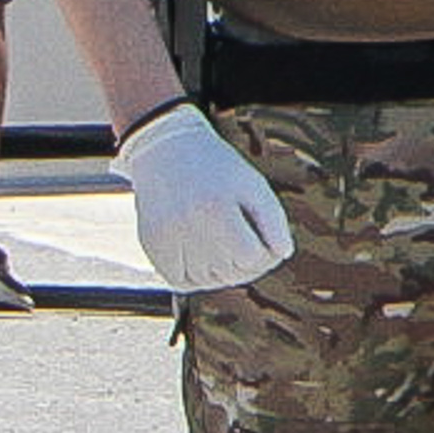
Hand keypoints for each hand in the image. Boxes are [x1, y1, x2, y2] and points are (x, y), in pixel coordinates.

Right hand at [115, 104, 297, 292]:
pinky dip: (195, 276)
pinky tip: (202, 256)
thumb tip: (283, 254)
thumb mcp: (253, 185)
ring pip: (206, 280)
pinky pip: (180, 281)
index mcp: (215, 207)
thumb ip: (274, 220)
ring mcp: (164, 237)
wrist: (166, 152)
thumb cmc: (218, 169)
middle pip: (230, 272)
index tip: (266, 241)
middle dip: (245, 264)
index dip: (266, 254)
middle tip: (246, 243)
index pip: (252, 257)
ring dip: (221, 271)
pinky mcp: (150, 245)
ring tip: (224, 245)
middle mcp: (186, 224)